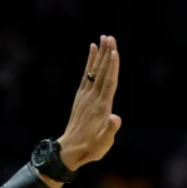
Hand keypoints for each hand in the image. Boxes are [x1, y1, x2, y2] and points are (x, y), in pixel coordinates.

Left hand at [56, 36, 121, 170]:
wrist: (71, 150)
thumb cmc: (91, 148)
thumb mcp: (104, 142)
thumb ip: (110, 130)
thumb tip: (116, 119)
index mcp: (101, 107)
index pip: (109, 83)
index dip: (112, 67)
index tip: (114, 51)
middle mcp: (92, 98)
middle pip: (101, 72)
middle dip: (106, 54)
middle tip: (110, 37)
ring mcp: (85, 96)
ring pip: (93, 70)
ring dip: (99, 54)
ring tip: (103, 38)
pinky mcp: (81, 97)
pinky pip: (86, 75)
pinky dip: (89, 62)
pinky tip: (92, 51)